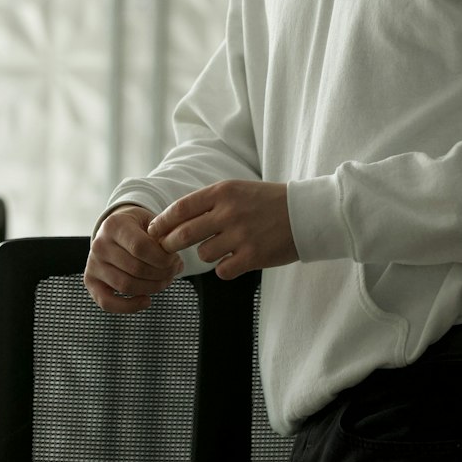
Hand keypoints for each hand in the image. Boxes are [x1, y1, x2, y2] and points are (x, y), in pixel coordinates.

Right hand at [85, 205, 183, 313]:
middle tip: (174, 271)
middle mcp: (99, 244)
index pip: (140, 247)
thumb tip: (175, 262)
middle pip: (135, 268)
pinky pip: (107, 303)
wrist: (116, 228)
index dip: (162, 258)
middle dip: (161, 274)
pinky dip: (129, 306)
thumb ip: (163, 237)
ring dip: (151, 288)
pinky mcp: (90, 281)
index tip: (175, 260)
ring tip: (165, 281)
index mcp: (114, 225)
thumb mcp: (150, 221)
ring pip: (125, 286)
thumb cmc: (138, 226)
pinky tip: (146, 300)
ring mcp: (93, 264)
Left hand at [147, 180, 298, 280]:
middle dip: (171, 244)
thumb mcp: (238, 190)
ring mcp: (241, 235)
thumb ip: (209, 202)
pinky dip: (225, 268)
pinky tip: (235, 261)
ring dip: (207, 255)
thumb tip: (174, 219)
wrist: (307, 213)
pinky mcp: (253, 256)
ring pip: (203, 254)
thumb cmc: (269, 201)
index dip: (162, 222)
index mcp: (224, 192)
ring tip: (221, 249)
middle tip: (169, 250)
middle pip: (183, 234)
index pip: (180, 208)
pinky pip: (222, 271)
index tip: (154, 231)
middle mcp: (229, 212)